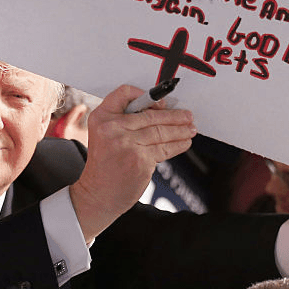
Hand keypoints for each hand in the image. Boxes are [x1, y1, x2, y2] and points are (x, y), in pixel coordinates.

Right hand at [69, 85, 196, 241]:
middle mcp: (112, 127)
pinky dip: (177, 144)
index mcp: (101, 117)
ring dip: (180, 130)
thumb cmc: (104, 164)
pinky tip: (184, 142)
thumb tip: (159, 111)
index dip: (146, 95)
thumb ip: (123, 120)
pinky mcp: (140, 160)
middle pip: (150, 115)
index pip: (124, 93)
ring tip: (190, 129)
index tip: (162, 102)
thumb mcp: (103, 135)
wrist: (98, 195)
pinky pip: (164, 148)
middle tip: (187, 116)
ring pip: (160, 131)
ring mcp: (127, 144)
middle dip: (174, 116)